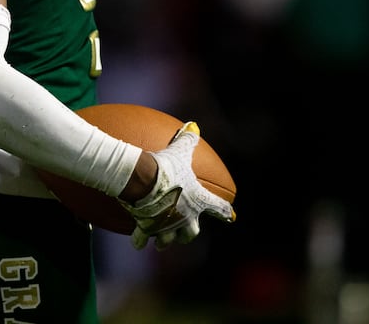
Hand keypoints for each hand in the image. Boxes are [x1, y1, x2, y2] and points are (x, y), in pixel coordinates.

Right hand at [119, 122, 235, 250]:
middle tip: (186, 233)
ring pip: (169, 240)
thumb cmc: (166, 166)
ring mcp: (167, 225)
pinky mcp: (149, 228)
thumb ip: (188, 140)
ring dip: (165, 241)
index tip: (231, 216)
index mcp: (197, 200)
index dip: (224, 211)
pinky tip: (137, 243)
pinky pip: (143, 237)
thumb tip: (193, 125)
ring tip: (161, 243)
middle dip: (189, 234)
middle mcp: (186, 217)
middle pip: (192, 232)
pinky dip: (140, 240)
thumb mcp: (179, 151)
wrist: (145, 181)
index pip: (217, 207)